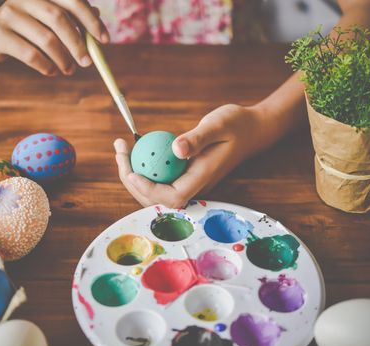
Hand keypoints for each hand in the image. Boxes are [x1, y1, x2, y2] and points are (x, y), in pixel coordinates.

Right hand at [0, 0, 108, 75]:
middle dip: (77, 44)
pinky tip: (51, 71)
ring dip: (62, 59)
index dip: (91, 21)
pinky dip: (45, 66)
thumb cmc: (27, 26)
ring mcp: (9, 14)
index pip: (72, 1)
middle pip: (58, 19)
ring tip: (68, 70)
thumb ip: (73, 18)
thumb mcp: (49, 18)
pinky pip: (30, 54)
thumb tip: (97, 17)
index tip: (105, 40)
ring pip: (45, 39)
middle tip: (87, 62)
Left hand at [114, 104, 267, 207]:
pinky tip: (132, 148)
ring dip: (132, 173)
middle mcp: (194, 186)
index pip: (173, 196)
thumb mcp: (218, 124)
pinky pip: (158, 177)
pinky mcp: (183, 175)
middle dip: (131, 179)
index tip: (132, 172)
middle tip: (119, 151)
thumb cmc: (237, 125)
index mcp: (203, 178)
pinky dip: (142, 166)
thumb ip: (197, 138)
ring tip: (120, 148)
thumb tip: (175, 149)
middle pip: (156, 197)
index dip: (149, 190)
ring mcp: (188, 182)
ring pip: (154, 190)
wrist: (251, 130)